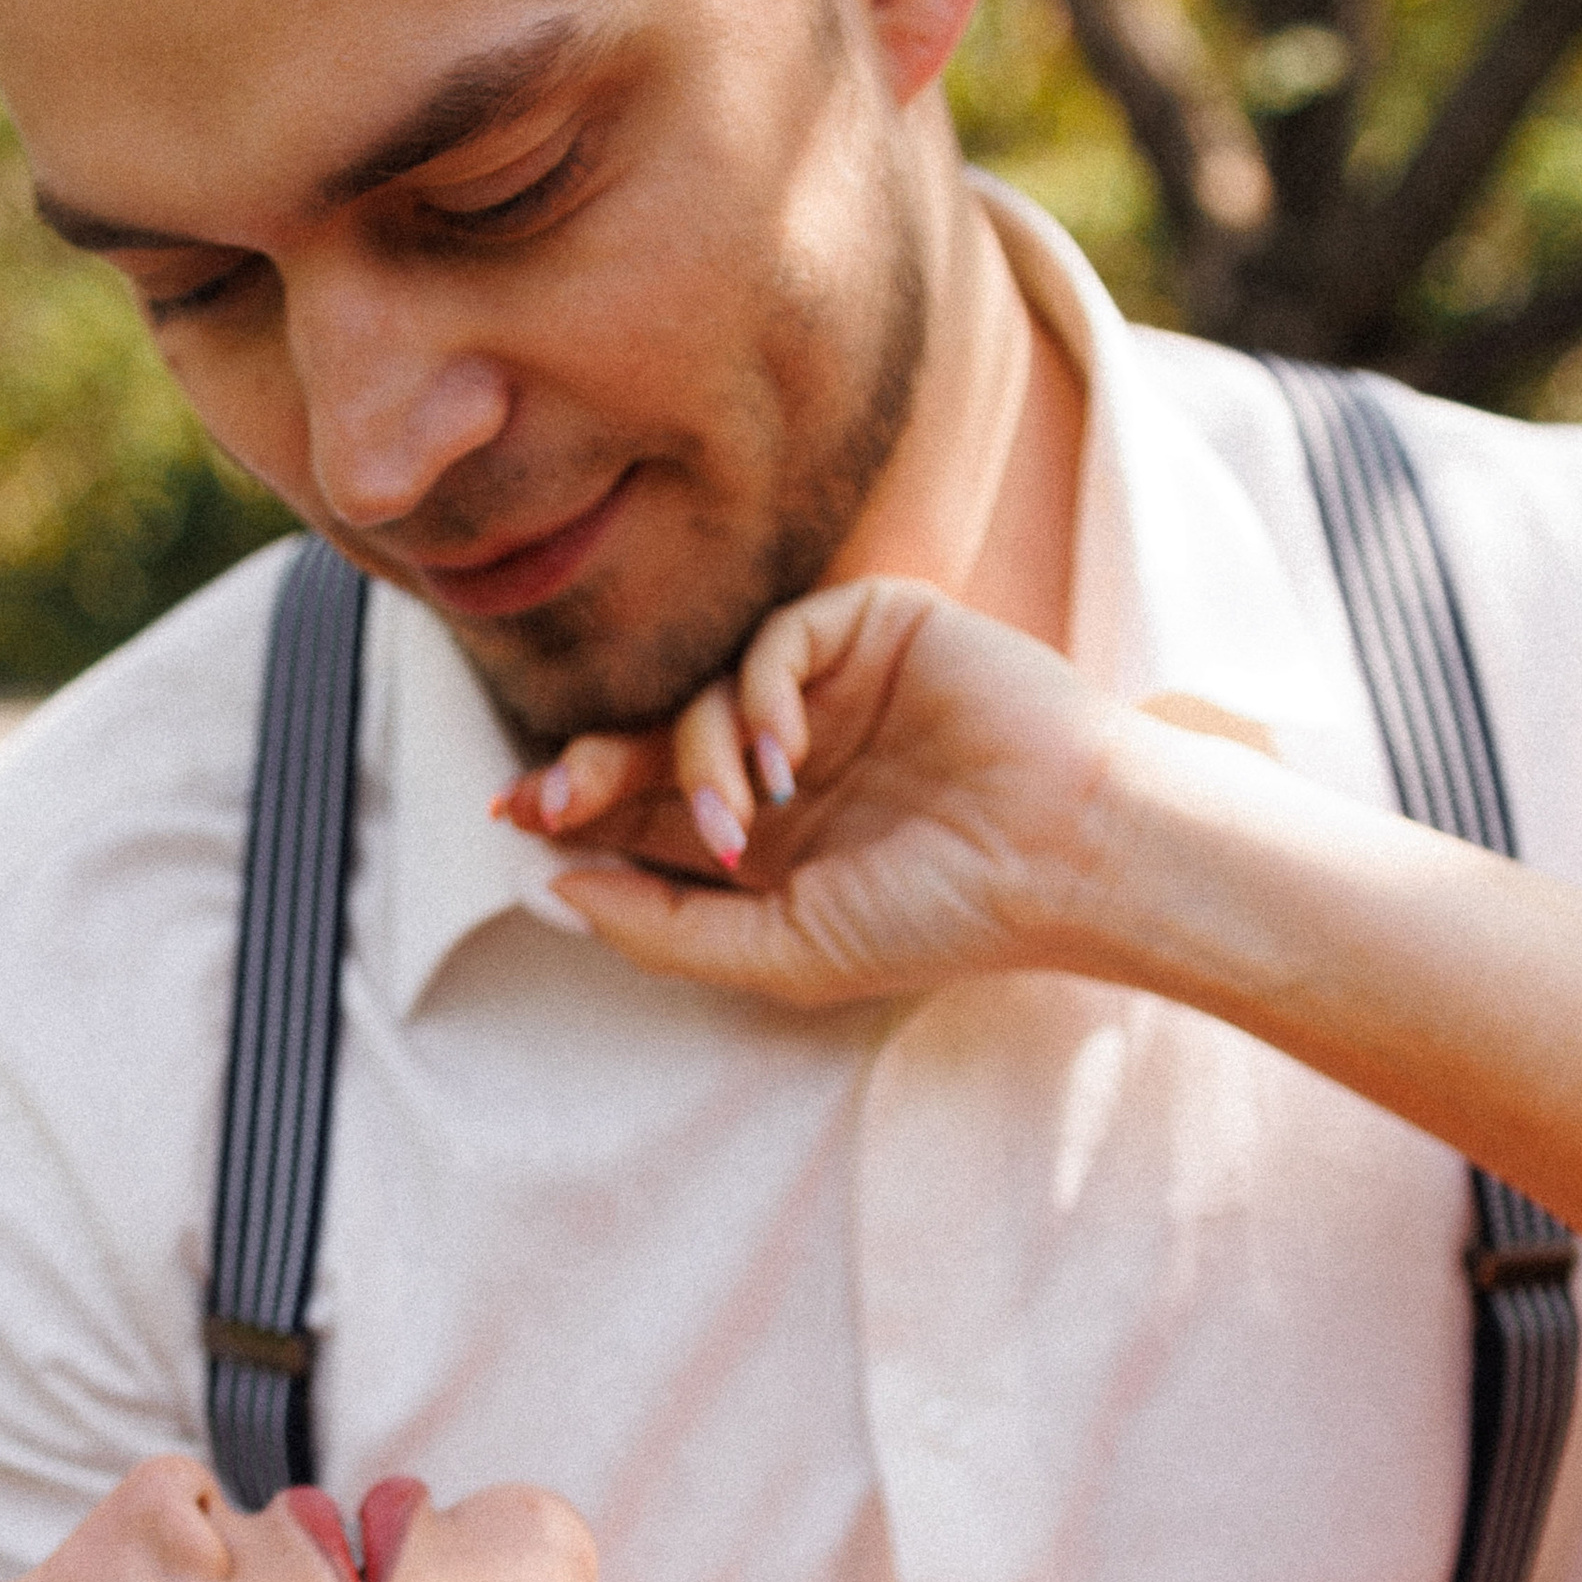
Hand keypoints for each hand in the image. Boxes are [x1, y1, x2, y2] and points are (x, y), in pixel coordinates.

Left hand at [495, 580, 1130, 1008]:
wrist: (1067, 860)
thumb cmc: (943, 918)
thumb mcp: (783, 952)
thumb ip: (666, 927)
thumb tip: (552, 886)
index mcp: (772, 835)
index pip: (649, 808)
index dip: (576, 807)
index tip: (514, 817)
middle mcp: (794, 756)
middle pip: (658, 741)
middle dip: (597, 769)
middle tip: (552, 796)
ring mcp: (835, 690)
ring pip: (709, 693)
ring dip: (700, 756)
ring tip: (746, 816)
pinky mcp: (878, 628)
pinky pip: (779, 638)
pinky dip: (761, 689)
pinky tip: (784, 752)